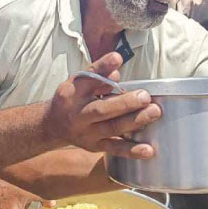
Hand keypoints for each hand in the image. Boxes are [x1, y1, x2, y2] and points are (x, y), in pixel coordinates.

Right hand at [46, 52, 161, 158]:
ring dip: (134, 121)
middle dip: (125, 103)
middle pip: (102, 109)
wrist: (53, 125)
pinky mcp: (94, 147)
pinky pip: (114, 149)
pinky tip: (148, 150)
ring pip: (112, 129)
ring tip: (154, 112)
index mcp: (73, 92)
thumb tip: (116, 71)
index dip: (103, 66)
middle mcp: (78, 114)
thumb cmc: (73, 98)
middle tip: (145, 96)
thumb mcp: (79, 82)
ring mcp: (86, 133)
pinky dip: (132, 150)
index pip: (88, 77)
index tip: (118, 58)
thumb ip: (98, 75)